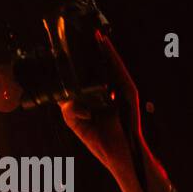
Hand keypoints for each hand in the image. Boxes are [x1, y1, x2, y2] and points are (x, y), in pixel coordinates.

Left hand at [58, 30, 140, 183]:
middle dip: (96, 53)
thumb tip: (63, 97)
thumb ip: (69, 109)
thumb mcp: (78, 123)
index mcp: (99, 99)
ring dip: (106, 51)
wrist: (120, 157)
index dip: (85, 64)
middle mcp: (112, 93)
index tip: (74, 49)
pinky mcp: (129, 96)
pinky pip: (121, 74)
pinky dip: (114, 61)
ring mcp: (122, 93)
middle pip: (103, 69)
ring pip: (113, 67)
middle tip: (86, 34)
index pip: (92, 77)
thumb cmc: (102, 142)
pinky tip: (107, 49)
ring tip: (96, 36)